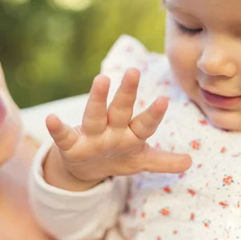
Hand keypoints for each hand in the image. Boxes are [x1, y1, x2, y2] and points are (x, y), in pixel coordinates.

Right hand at [43, 68, 192, 190]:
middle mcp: (112, 130)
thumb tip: (191, 162)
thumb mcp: (140, 161)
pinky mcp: (71, 144)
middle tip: (134, 71)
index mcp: (131, 134)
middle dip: (127, 93)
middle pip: (121, 110)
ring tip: (100, 79)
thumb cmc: (117, 156)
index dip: (154, 114)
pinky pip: (63, 135)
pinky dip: (56, 128)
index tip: (164, 99)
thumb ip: (163, 161)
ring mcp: (91, 135)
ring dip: (97, 99)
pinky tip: (50, 118)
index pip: (144, 123)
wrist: (86, 167)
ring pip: (94, 115)